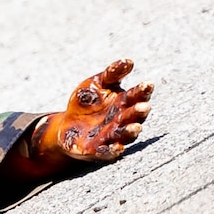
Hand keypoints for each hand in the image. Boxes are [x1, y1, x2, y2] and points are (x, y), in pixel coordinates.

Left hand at [37, 59, 152, 162]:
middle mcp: (122, 120)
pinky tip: (116, 148)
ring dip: (130, 132)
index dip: (142, 91)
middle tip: (144, 106)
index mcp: (123, 103)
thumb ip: (112, 74)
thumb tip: (129, 61)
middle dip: (138, 112)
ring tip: (135, 128)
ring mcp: (111, 136)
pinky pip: (107, 152)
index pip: (136, 96)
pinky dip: (112, 151)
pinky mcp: (97, 150)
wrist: (66, 124)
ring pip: (124, 135)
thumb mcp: (96, 84)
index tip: (147, 84)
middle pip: (133, 116)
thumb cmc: (87, 102)